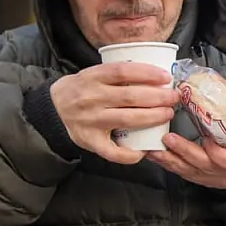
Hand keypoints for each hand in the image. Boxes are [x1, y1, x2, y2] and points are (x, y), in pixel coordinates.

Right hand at [49, 62, 179, 164]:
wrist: (51, 109)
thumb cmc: (81, 89)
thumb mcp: (93, 74)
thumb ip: (117, 74)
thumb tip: (155, 74)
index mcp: (92, 78)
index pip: (123, 72)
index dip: (147, 73)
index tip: (166, 77)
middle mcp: (91, 98)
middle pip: (131, 97)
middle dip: (158, 97)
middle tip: (174, 97)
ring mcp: (91, 121)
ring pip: (128, 120)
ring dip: (152, 118)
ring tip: (167, 114)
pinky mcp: (89, 141)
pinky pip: (112, 151)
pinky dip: (129, 154)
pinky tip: (144, 150)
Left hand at [151, 95, 225, 189]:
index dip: (217, 152)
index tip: (207, 138)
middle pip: (204, 165)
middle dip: (184, 152)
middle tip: (168, 138)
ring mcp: (213, 179)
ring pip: (189, 172)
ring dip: (170, 160)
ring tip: (154, 149)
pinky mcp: (201, 180)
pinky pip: (183, 174)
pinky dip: (169, 165)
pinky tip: (156, 156)